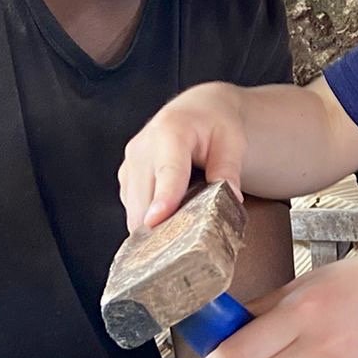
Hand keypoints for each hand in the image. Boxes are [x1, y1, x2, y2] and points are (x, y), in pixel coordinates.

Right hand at [118, 83, 247, 230]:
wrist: (196, 111)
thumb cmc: (215, 125)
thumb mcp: (232, 141)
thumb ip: (228, 169)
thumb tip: (230, 198)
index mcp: (170, 132)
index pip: (167, 171)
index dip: (163, 198)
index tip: (157, 220)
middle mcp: (142, 149)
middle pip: (145, 200)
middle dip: (164, 226)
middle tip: (192, 245)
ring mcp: (129, 166)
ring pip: (135, 212)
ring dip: (157, 227)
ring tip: (186, 228)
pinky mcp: (126, 181)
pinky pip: (134, 212)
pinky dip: (151, 222)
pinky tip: (173, 217)